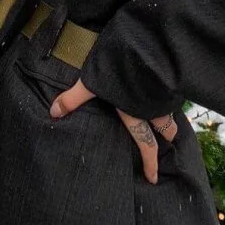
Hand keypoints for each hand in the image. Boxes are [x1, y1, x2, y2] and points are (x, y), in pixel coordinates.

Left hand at [49, 79, 177, 183]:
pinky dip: (168, 96)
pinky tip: (163, 89)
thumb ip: (73, 98)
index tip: (153, 178)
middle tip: (167, 144)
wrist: (146, 46)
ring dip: (169, 116)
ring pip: (170, 110)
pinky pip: (171, 93)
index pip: (144, 142)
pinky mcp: (168, 75)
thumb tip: (53, 113)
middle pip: (165, 128)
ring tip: (167, 119)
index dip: (149, 162)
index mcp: (134, 113)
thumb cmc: (119, 68)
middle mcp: (152, 106)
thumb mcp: (91, 82)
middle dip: (167, 136)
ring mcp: (163, 92)